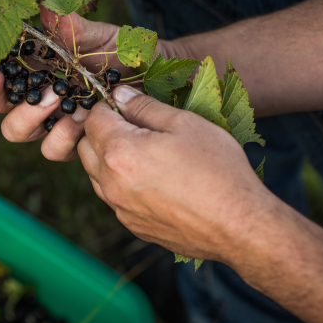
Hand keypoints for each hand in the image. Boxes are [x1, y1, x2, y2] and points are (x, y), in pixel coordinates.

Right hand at [0, 9, 176, 160]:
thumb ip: (71, 27)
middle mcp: (35, 96)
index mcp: (33, 67)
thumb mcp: (98, 35)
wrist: (154, 77)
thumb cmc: (121, 52)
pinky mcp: (71, 143)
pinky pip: (52, 148)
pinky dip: (62, 135)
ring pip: (16, 130)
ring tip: (57, 97)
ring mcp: (50, 121)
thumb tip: (46, 6)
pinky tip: (81, 119)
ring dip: (30, 114)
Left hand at [78, 86, 273, 264]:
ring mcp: (118, 207)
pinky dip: (121, 183)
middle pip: (85, 147)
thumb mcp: (185, 124)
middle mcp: (110, 182)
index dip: (108, 106)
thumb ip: (145, 107)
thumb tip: (120, 95)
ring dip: (108, 158)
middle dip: (102, 131)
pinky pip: (113, 197)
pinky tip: (152, 179)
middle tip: (135, 126)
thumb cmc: (217, 170)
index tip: (127, 104)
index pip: (93, 118)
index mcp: (119, 152)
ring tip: (144, 152)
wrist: (237, 226)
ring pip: (95, 174)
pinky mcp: (131, 224)